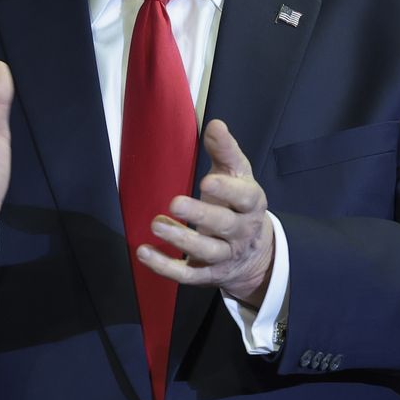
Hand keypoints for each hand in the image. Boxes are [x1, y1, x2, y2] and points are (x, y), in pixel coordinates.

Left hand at [137, 119, 274, 307]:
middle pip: (225, 226)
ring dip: (180, 240)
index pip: (245, 198)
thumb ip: (225, 152)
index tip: (207, 181)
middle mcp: (242, 232)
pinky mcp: (208, 274)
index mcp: (251, 204)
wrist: (254, 254)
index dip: (228, 192)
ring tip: (156, 224)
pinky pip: (187, 274)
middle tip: (174, 203)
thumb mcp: (238, 176)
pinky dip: (165, 267)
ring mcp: (225, 256)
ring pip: (207, 252)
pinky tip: (144, 252)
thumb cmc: (238, 204)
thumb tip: (215, 124)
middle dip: (201, 216)